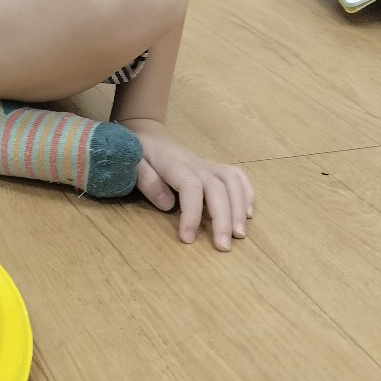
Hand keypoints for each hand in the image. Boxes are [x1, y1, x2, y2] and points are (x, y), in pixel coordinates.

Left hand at [119, 119, 255, 251]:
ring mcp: (207, 165)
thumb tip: (168, 205)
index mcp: (173, 164)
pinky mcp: (213, 169)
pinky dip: (247, 193)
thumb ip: (146, 180)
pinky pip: (236, 176)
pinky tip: (248, 214)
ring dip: (239, 208)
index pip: (190, 187)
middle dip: (223, 218)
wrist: (147, 133)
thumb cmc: (138, 152)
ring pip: (232, 181)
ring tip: (239, 235)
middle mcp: (195, 164)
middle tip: (223, 247)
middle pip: (217, 187)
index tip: (187, 239)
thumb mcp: (132, 162)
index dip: (192, 213)